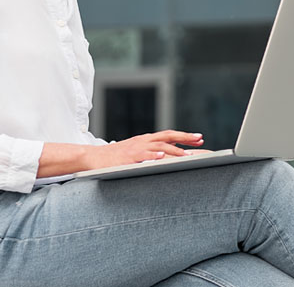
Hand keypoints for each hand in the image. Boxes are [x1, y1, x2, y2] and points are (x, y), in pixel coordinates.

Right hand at [85, 130, 203, 168]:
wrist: (93, 157)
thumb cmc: (115, 157)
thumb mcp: (135, 151)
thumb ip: (149, 152)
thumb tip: (166, 155)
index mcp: (146, 140)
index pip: (169, 135)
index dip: (184, 136)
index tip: (199, 138)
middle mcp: (143, 141)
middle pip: (168, 136)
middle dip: (185, 138)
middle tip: (200, 140)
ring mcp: (135, 148)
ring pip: (158, 146)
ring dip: (174, 149)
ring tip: (187, 154)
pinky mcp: (127, 158)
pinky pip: (142, 155)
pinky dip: (153, 155)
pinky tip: (162, 156)